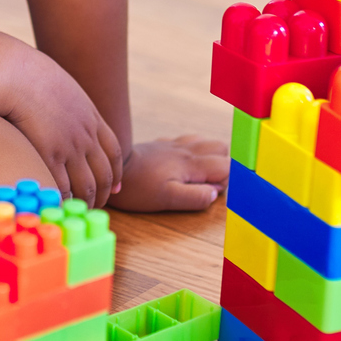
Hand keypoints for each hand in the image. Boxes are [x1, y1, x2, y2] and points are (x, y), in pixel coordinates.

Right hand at [0, 52, 123, 207]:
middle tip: (98, 206)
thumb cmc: (31, 76)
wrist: (18, 75)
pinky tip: (60, 205)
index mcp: (92, 118)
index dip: (116, 173)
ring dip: (85, 201)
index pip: (113, 152)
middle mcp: (86, 135)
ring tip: (79, 210)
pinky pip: (62, 185)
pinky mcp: (50, 154)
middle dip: (103, 193)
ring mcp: (70, 147)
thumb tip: (63, 108)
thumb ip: (70, 103)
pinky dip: (64, 199)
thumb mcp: (63, 87)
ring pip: (86, 185)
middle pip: (104, 173)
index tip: (115, 187)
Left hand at [106, 135, 228, 212]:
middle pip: (222, 149)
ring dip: (211, 157)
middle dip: (223, 166)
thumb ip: (195, 197)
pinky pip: (188, 141)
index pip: (227, 166)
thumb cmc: (138, 187)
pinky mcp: (163, 145)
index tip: (213, 191)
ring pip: (207, 142)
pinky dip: (194, 151)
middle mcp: (188, 150)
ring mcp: (175, 145)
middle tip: (207, 184)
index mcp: (192, 164)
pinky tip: (182, 164)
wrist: (114, 168)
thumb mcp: (167, 199)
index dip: (227, 181)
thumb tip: (214, 193)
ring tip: (199, 175)